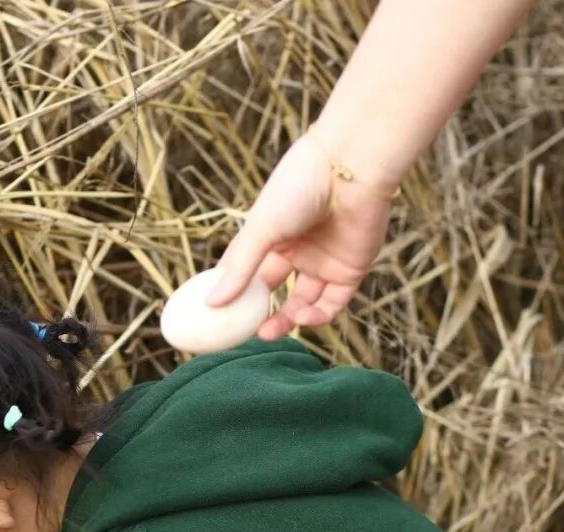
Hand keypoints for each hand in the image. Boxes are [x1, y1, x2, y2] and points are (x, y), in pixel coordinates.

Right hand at [207, 134, 394, 338]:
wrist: (351, 166)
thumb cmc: (299, 187)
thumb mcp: (260, 229)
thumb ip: (239, 269)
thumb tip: (212, 303)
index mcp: (272, 236)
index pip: (248, 272)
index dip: (233, 295)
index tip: (217, 317)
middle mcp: (297, 250)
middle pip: (275, 292)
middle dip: (259, 315)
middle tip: (245, 332)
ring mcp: (324, 261)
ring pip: (303, 303)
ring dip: (286, 322)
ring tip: (267, 333)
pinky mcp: (350, 270)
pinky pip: (331, 303)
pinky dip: (316, 317)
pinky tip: (301, 318)